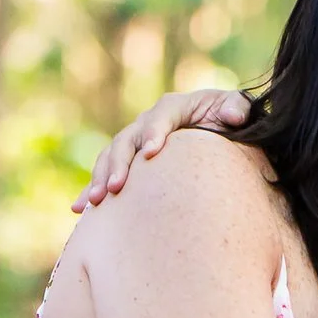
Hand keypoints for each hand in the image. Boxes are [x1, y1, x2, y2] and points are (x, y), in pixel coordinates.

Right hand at [72, 88, 250, 210]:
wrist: (219, 132)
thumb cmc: (229, 119)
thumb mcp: (236, 108)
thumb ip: (236, 107)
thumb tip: (234, 115)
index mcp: (173, 108)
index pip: (160, 118)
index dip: (153, 133)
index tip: (151, 153)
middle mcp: (148, 123)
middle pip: (127, 140)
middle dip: (120, 164)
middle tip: (117, 188)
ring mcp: (135, 142)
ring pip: (111, 158)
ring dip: (101, 178)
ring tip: (96, 202)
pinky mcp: (129, 162)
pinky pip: (106, 175)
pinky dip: (93, 190)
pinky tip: (80, 210)